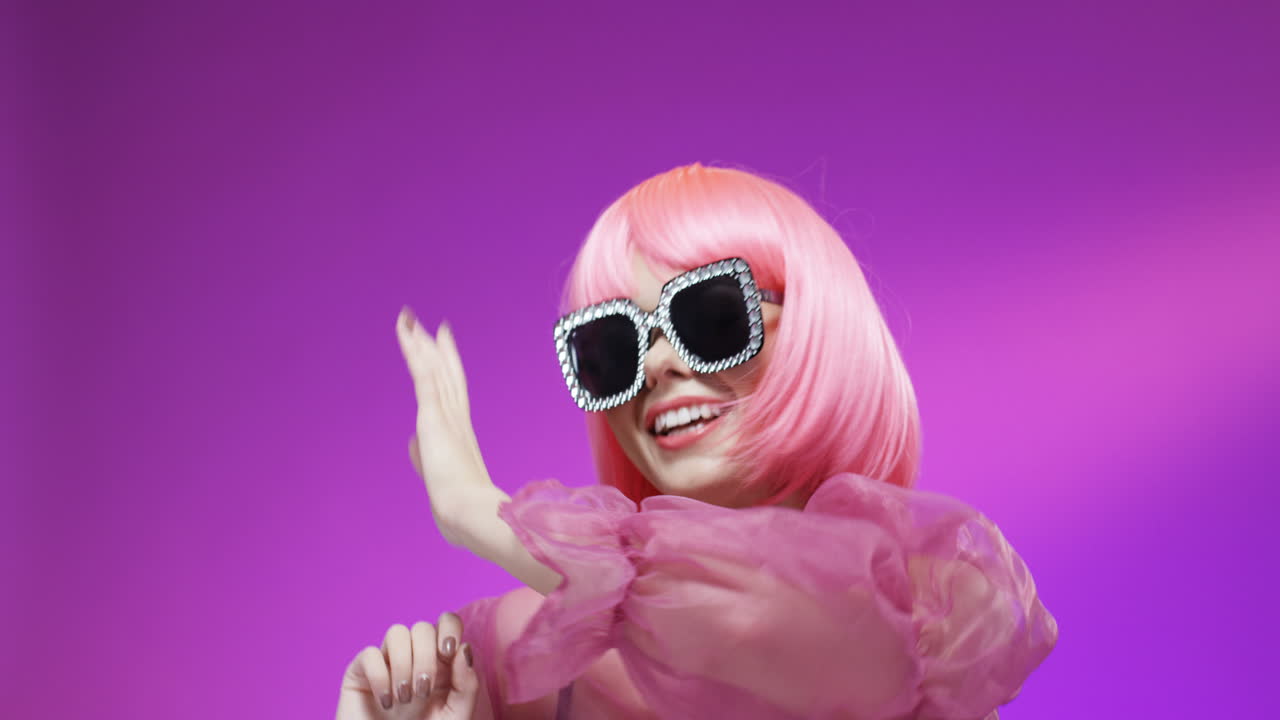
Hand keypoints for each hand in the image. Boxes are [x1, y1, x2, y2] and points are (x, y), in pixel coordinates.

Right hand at [336, 613, 478, 719]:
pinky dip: (379, 676)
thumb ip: (466, 685)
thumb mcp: (456, 715)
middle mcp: (414, 656)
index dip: (448, 627)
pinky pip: (369, 654)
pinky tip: (386, 702)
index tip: (447, 652)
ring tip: (404, 698)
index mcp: (441, 662)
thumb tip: (464, 649)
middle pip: (422, 627)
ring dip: (403, 664)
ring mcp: (387, 662)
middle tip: (423, 691)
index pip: (447, 622)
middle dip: (425, 657)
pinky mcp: (360, 673)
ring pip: (396, 632)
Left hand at [395, 308, 495, 544]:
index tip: (444, 345)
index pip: (454, 391)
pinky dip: (415, 353)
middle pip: (447, 373)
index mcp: (460, 432)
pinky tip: (409, 334)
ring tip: (409, 320)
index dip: (450, 366)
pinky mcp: (433, 416)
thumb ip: (425, 458)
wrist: (468, 514)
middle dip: (437, 348)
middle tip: (431, 325)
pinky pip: (422, 376)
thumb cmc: (461, 509)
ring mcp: (445, 415)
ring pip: (433, 369)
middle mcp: (456, 417)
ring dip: (420, 343)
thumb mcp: (438, 478)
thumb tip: (414, 444)